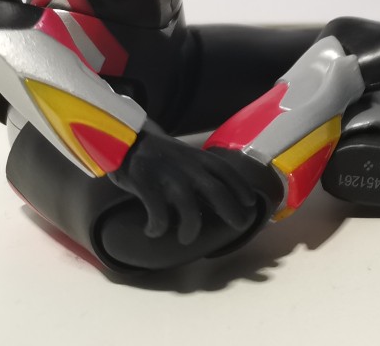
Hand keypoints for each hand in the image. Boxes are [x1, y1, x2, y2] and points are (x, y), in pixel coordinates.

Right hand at [107, 125, 263, 243]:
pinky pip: (157, 213)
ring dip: (190, 228)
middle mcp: (189, 167)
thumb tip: (220, 196)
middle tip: (240, 226)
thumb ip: (202, 172)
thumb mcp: (188, 157)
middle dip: (231, 210)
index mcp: (199, 159)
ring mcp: (169, 176)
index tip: (251, 203)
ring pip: (188, 208)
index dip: (241, 188)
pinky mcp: (146, 185)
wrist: (128, 140)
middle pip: (216, 191)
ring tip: (185, 238)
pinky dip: (157, 227)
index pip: (227, 172)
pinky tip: (152, 231)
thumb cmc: (162, 154)